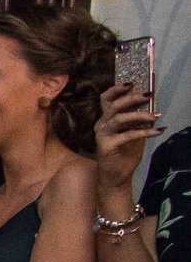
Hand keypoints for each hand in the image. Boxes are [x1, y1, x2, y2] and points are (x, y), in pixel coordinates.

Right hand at [96, 80, 160, 194]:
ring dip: (139, 115)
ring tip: (155, 116)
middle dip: (131, 98)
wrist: (115, 177)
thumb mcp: (133, 133)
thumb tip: (151, 106)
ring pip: (119, 118)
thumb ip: (137, 120)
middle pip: (113, 106)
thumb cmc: (124, 154)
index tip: (131, 84)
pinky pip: (128, 135)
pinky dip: (145, 132)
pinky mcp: (107, 146)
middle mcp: (101, 126)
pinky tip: (158, 131)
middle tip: (148, 96)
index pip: (105, 100)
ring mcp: (103, 136)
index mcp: (106, 120)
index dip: (116, 89)